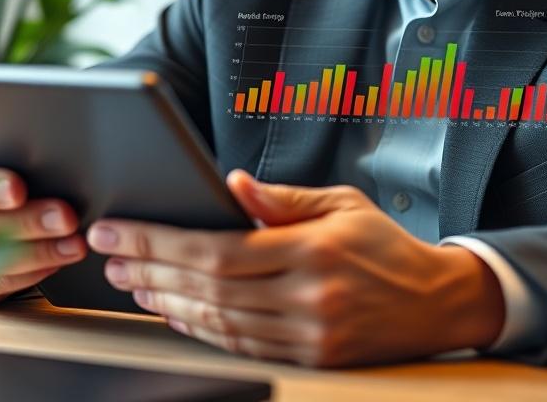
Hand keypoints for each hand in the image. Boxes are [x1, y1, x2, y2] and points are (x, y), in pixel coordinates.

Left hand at [88, 170, 504, 366]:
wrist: (436, 301)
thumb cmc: (385, 245)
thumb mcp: (341, 204)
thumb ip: (282, 198)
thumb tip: (230, 185)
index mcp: (314, 249)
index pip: (219, 248)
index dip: (160, 242)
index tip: (119, 232)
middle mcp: (310, 295)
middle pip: (209, 287)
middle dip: (150, 271)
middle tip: (110, 258)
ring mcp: (310, 333)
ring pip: (220, 322)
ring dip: (168, 303)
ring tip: (132, 285)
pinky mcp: (313, 359)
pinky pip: (243, 346)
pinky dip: (203, 331)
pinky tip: (176, 314)